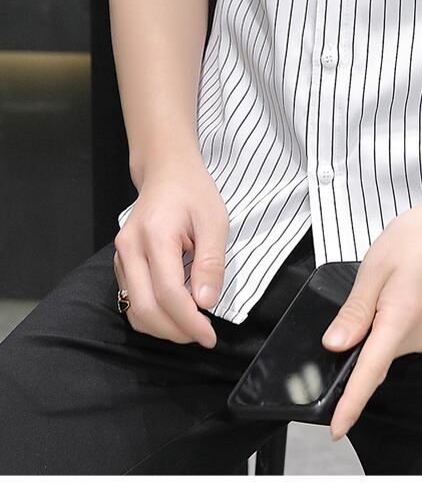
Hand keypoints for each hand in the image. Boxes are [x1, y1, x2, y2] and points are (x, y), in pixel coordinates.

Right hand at [112, 154, 229, 347]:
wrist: (167, 172)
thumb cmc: (193, 193)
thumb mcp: (214, 222)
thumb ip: (210, 263)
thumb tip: (205, 303)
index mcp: (155, 235)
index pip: (168, 293)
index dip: (189, 321)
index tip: (210, 337)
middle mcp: (129, 248)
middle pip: (145, 308)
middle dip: (175, 331)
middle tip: (202, 335)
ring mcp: (120, 256)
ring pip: (133, 310)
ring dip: (163, 328)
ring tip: (191, 326)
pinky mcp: (119, 263)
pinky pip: (130, 300)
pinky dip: (152, 315)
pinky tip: (175, 313)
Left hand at [320, 190, 421, 440]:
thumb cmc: (418, 236)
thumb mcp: (376, 267)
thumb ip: (355, 310)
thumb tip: (334, 345)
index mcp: (401, 320)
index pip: (371, 372)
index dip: (351, 402)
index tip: (337, 428)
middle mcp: (418, 335)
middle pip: (376, 356)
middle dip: (357, 343)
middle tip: (360, 296)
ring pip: (387, 344)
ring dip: (373, 327)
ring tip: (380, 283)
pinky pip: (399, 335)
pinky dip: (386, 323)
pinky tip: (389, 292)